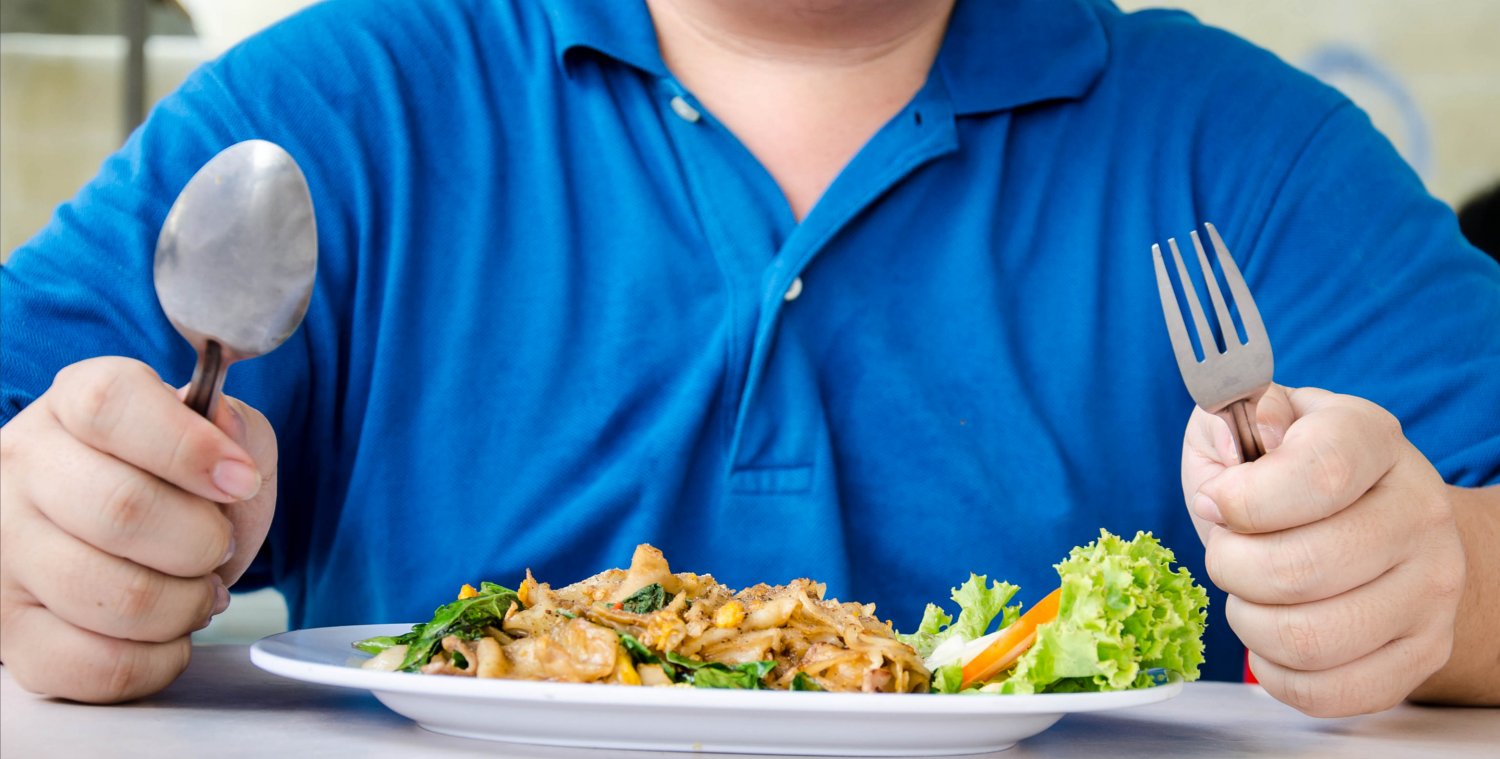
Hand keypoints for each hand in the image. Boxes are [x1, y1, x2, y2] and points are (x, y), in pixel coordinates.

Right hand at [0, 357, 276, 702]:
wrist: (121, 541)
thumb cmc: (173, 484)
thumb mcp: (219, 438)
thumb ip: (237, 428)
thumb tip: (227, 430)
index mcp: (72, 406)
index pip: (112, 406)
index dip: (189, 448)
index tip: (241, 481)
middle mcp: (22, 470)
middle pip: (121, 509)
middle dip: (203, 541)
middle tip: (219, 546)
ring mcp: (6, 553)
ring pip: (115, 597)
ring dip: (187, 604)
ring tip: (197, 590)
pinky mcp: (12, 631)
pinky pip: (99, 665)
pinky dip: (160, 659)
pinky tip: (170, 632)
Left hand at [1182, 384, 1464, 716]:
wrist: (1377, 520)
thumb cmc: (1292, 472)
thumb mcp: (1252, 422)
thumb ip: (1230, 422)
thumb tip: (1232, 461)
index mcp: (1372, 439)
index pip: (1316, 477)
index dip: (1241, 500)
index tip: (1218, 501)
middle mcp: (1419, 511)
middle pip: (1299, 571)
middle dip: (1230, 568)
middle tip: (1228, 553)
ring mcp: (1431, 588)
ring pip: (1308, 639)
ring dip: (1249, 622)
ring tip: (1249, 594)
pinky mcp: (1423, 651)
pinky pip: (1327, 691)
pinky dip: (1275, 672)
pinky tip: (1270, 636)